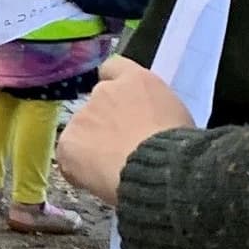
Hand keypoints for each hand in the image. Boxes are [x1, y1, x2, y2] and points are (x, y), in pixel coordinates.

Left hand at [57, 56, 195, 203]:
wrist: (160, 168)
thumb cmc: (179, 146)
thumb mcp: (176, 116)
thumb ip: (152, 111)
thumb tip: (146, 126)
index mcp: (136, 80)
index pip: (113, 68)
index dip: (113, 87)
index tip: (119, 105)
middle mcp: (105, 91)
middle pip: (97, 104)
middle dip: (106, 124)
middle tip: (122, 148)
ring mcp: (83, 115)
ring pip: (82, 131)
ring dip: (92, 146)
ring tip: (113, 169)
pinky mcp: (68, 141)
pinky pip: (69, 155)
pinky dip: (78, 168)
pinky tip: (98, 180)